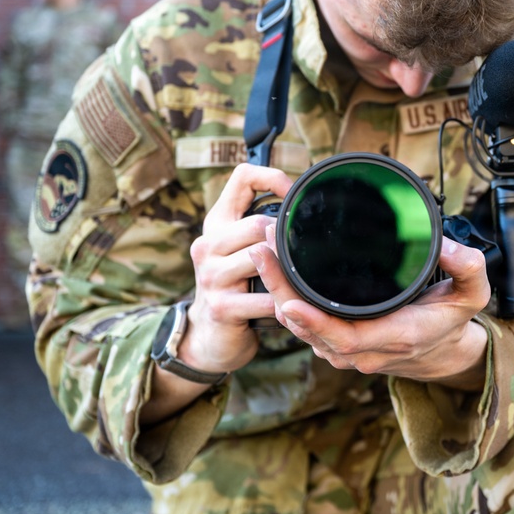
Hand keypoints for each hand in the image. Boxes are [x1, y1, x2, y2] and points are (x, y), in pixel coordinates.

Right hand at [179, 163, 293, 373]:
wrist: (209, 336)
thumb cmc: (235, 286)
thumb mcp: (240, 249)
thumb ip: (262, 225)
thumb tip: (306, 202)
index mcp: (216, 223)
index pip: (242, 177)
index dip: (273, 176)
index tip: (296, 192)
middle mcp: (207, 245)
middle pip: (258, 224)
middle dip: (285, 240)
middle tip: (303, 254)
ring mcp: (211, 276)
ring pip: (263, 259)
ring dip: (288, 274)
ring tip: (302, 281)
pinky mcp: (221, 307)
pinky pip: (267, 299)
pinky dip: (286, 304)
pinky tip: (295, 306)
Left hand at [251, 234, 490, 390]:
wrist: (442, 351)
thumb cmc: (452, 319)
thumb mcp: (473, 292)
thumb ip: (468, 267)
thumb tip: (448, 244)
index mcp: (397, 336)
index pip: (348, 338)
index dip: (317, 323)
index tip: (292, 301)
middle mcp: (366, 351)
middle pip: (312, 330)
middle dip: (282, 292)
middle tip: (264, 250)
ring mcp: (347, 351)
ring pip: (302, 329)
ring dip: (278, 293)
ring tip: (264, 250)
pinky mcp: (336, 344)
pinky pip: (304, 327)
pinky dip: (285, 301)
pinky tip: (274, 270)